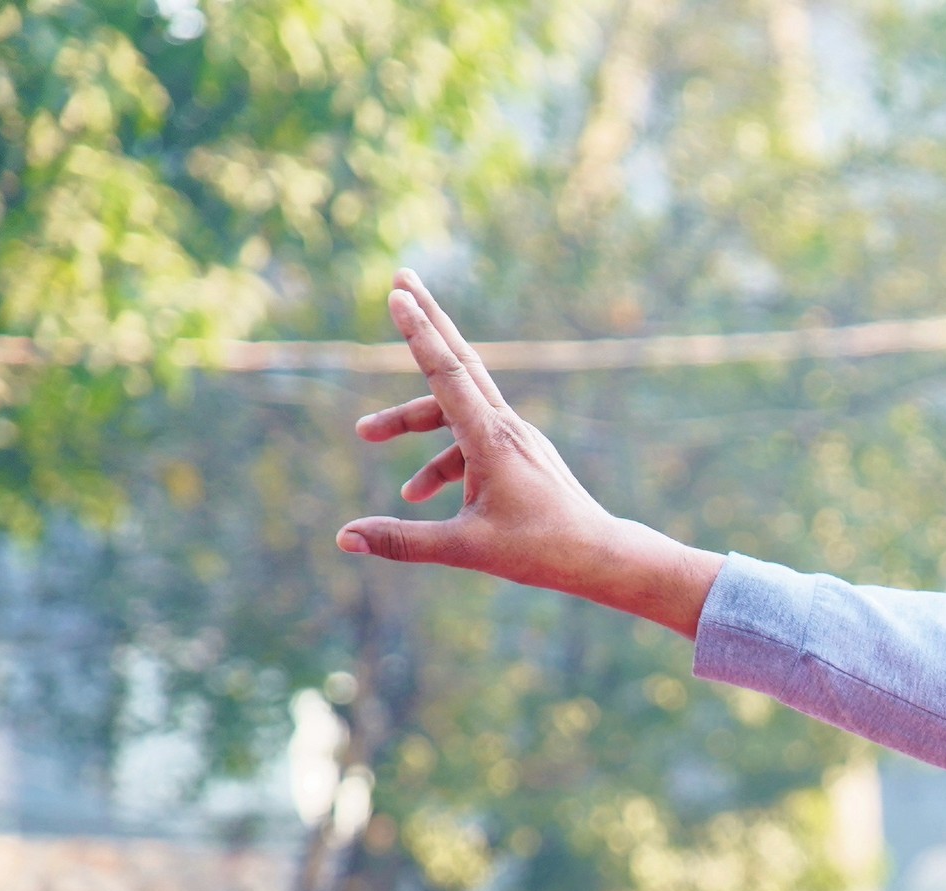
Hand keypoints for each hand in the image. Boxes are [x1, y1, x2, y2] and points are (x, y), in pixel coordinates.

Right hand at [337, 270, 723, 637]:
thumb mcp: (466, 548)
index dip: (420, 333)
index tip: (399, 294)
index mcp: (492, 440)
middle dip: (427, 323)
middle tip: (400, 279)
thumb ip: (403, 541)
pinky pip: (470, 442)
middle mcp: (506, 427)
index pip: (447, 375)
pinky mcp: (521, 453)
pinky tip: (416, 493)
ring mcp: (516, 437)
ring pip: (455, 410)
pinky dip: (442, 460)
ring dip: (412, 419)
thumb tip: (344, 539)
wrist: (601, 556)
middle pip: (460, 362)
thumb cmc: (541, 552)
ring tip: (365, 433)